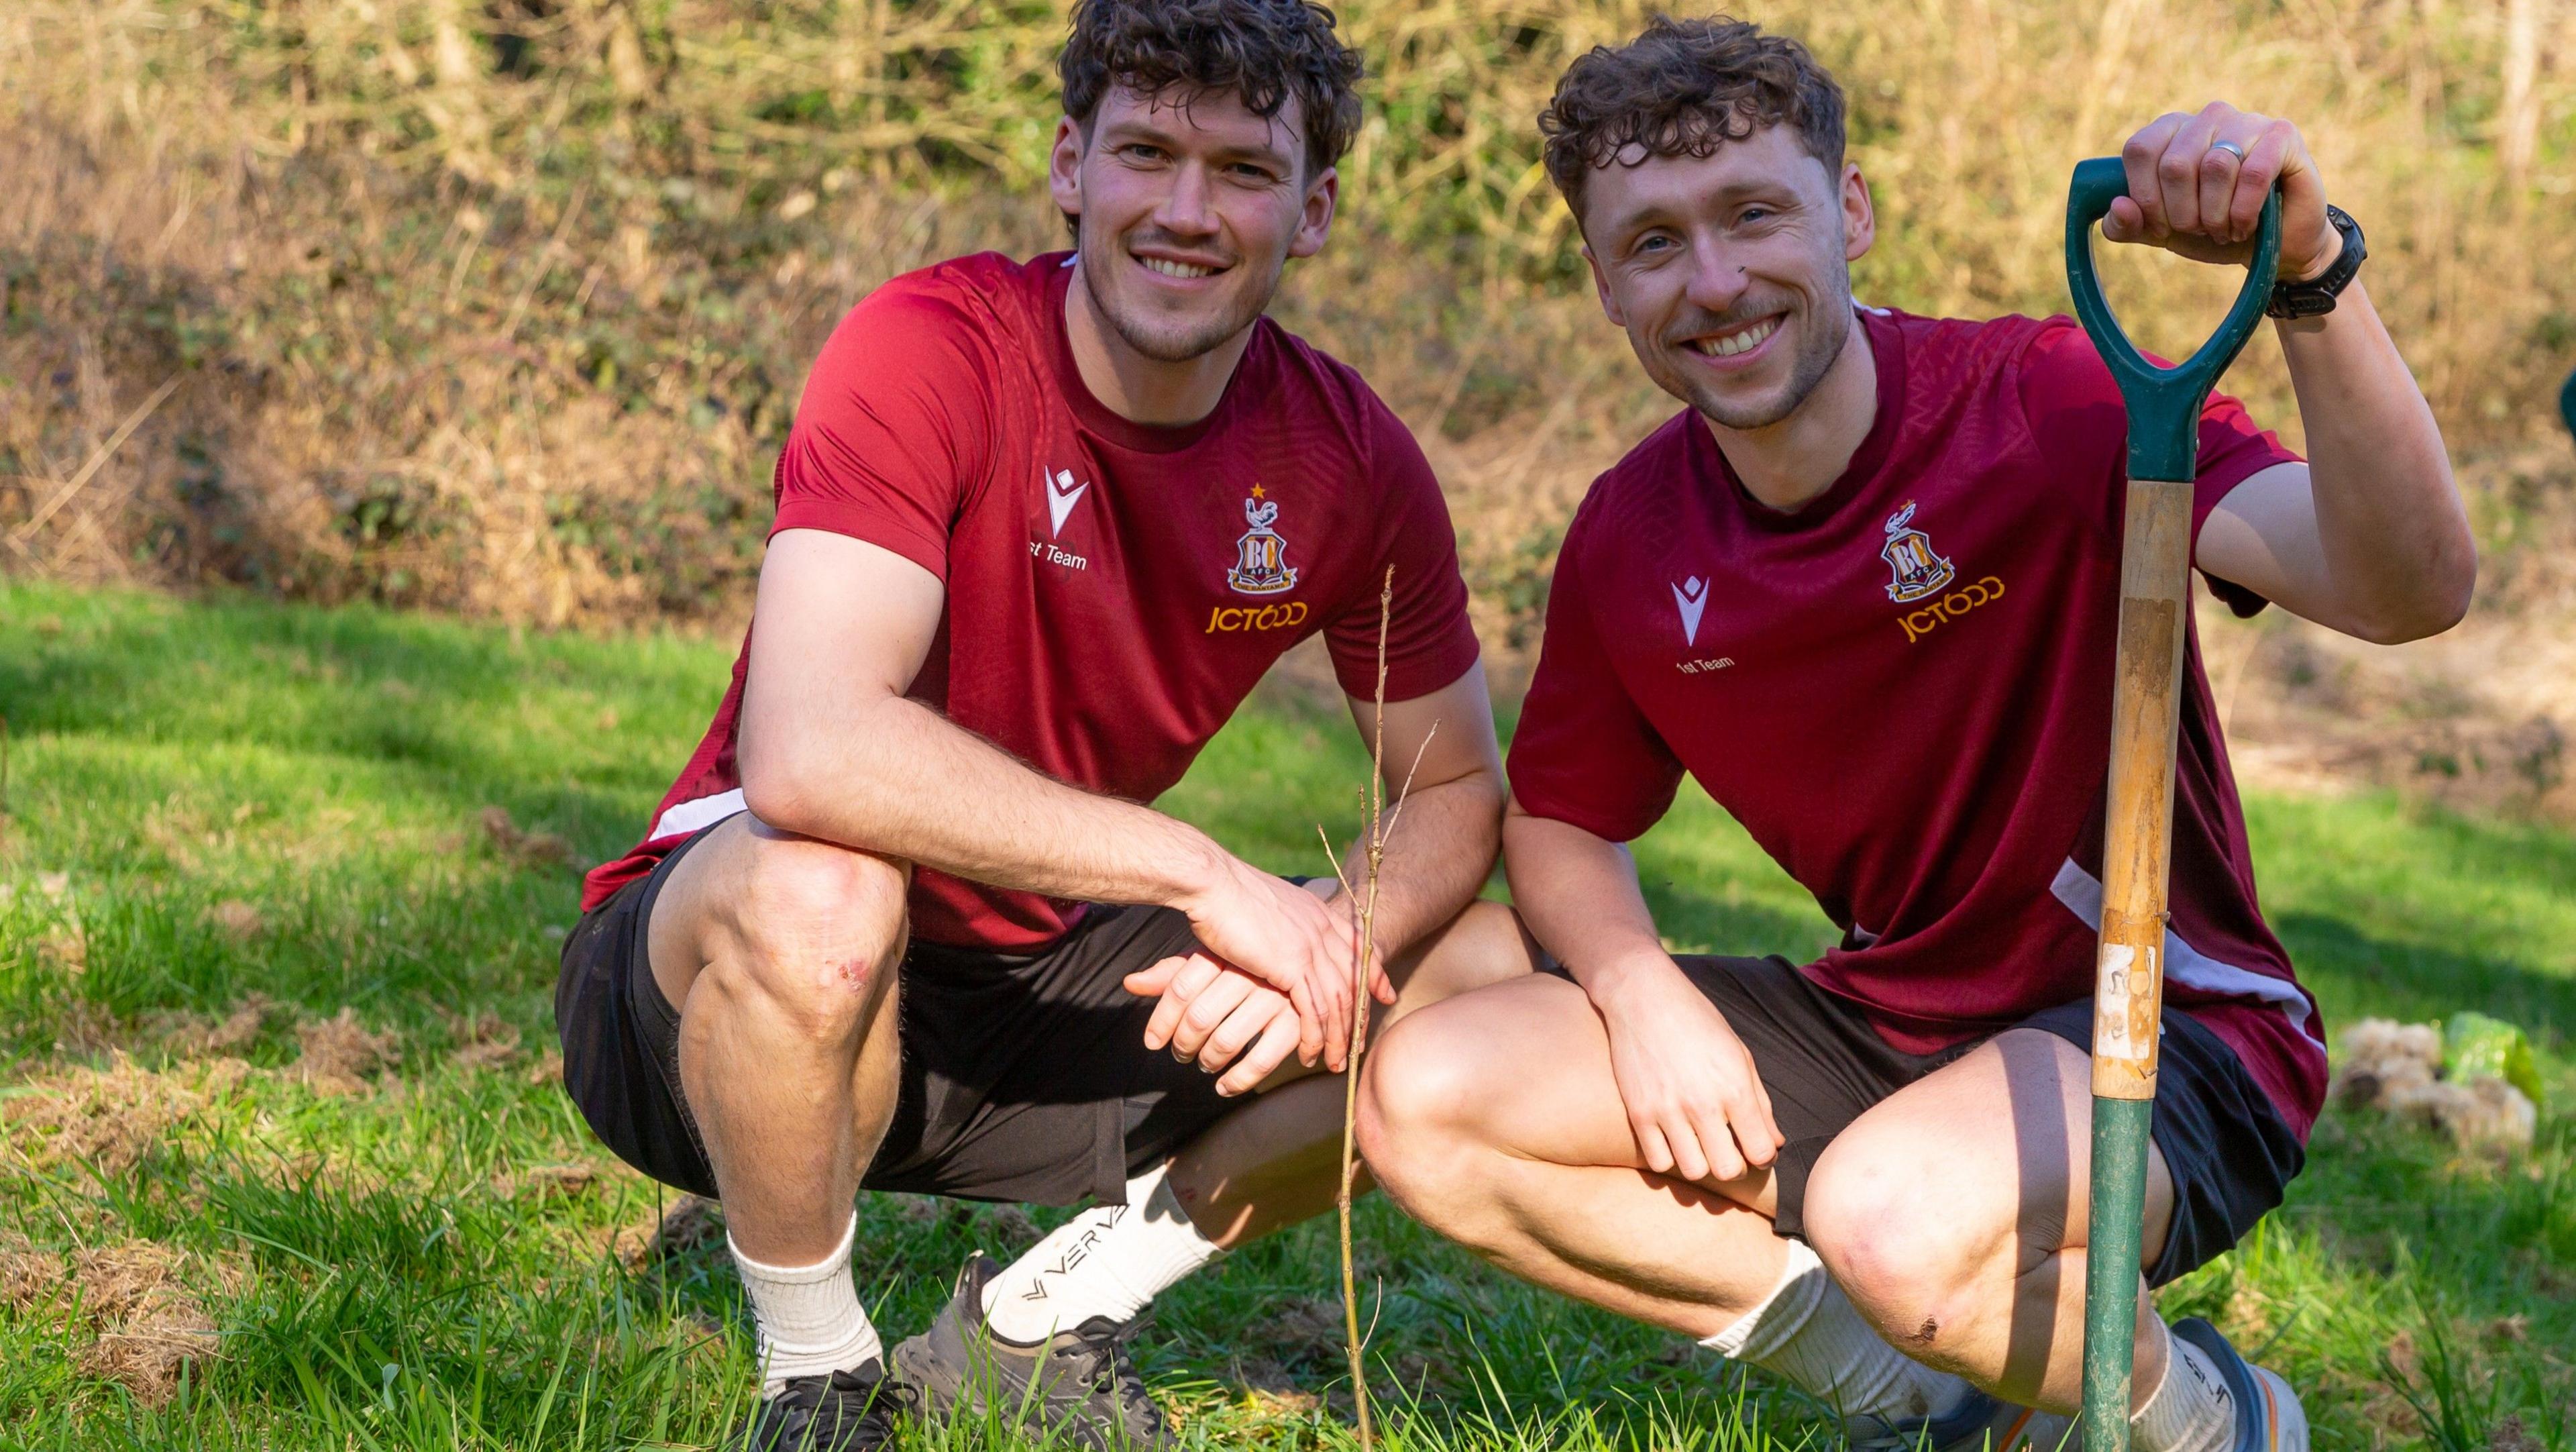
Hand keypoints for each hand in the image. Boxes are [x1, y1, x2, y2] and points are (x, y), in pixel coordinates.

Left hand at [1124, 955, 1304, 1095]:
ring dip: (1208, 1062)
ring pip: (1226, 1040)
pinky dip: (1238, 1080)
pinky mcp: (1297, 1022)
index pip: (1179, 988)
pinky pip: (1261, 1059)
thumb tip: (1130, 983)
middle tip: (1180, 1055)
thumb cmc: (1248, 963)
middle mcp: (1249, 973)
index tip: (1152, 1042)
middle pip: (1199, 1016)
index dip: (1160, 1020)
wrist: (1310, 953)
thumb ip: (1172, 974)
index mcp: (1224, 953)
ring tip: (1204, 1065)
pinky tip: (1225, 1086)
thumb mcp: (1211, 960)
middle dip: (1182, 1044)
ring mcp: (1275, 997)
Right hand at [1172, 860, 1385, 1071]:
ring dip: (1338, 1037)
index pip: (1360, 948)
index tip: (1384, 996)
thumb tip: (1279, 932)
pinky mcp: (1292, 965)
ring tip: (1336, 1063)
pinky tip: (1309, 1054)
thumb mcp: (1268, 905)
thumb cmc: (1228, 894)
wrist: (1212, 883)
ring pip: (1337, 1002)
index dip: (1374, 976)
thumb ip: (1284, 922)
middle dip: (1359, 1017)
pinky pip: (1314, 1010)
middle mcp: (1322, 930)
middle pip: (1353, 981)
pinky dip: (1314, 1037)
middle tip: (1358, 1045)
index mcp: (1318, 913)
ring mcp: (1311, 947)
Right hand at [1591, 957, 1783, 1184]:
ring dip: (1702, 1163)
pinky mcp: (1639, 1113)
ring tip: (1700, 1144)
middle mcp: (1703, 1103)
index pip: (1761, 1151)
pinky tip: (1673, 1139)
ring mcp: (1667, 1110)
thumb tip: (1775, 1144)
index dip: (1763, 1155)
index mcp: (1735, 1087)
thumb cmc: (1698, 1022)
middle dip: (1735, 1165)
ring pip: (1694, 1171)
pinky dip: (1669, 1157)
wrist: (1642, 996)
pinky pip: (1658, 1162)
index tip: (1755, 1147)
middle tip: (1728, 1148)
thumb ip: (1760, 1102)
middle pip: (1729, 1170)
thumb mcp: (1739, 1054)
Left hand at [2105, 103, 2340, 282]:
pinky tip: (2247, 225)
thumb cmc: (2213, 230)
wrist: (2274, 243)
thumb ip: (2127, 225)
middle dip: (2182, 214)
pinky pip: (2254, 173)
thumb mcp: (2162, 232)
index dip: (2146, 198)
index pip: (2140, 150)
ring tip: (2224, 228)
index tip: (2162, 226)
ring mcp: (2247, 121)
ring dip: (2216, 215)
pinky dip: (2244, 211)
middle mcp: (2208, 117)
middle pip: (2175, 164)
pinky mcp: (2282, 135)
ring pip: (2216, 166)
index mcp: (2172, 131)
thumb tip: (2117, 207)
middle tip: (2200, 229)